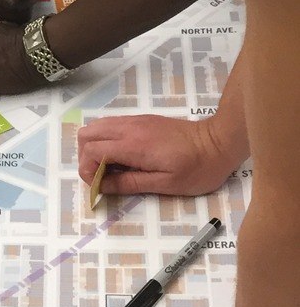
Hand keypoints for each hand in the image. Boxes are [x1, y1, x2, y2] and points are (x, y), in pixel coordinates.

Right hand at [77, 114, 240, 197]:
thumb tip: (102, 186)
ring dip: (95, 147)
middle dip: (86, 157)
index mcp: (133, 145)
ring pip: (96, 126)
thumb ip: (130, 183)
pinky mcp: (141, 120)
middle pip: (87, 134)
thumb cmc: (197, 168)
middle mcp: (129, 128)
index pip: (92, 150)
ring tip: (111, 167)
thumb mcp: (165, 184)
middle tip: (102, 176)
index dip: (87, 170)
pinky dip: (106, 140)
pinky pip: (111, 124)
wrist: (219, 142)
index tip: (99, 186)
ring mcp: (134, 121)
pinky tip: (123, 157)